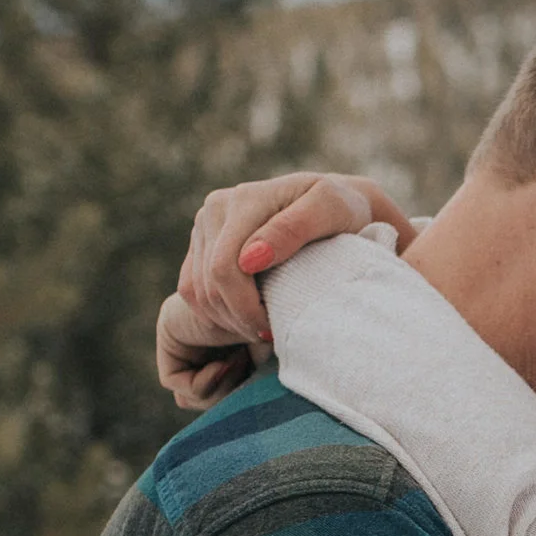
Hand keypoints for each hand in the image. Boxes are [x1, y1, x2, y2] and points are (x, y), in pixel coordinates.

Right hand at [156, 172, 421, 407]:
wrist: (336, 206)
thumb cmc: (344, 211)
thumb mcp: (333, 211)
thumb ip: (294, 229)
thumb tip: (250, 259)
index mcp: (244, 199)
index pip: (226, 269)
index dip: (247, 308)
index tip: (277, 328)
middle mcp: (216, 208)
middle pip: (208, 284)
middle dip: (237, 318)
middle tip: (271, 335)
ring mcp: (205, 225)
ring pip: (196, 292)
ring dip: (226, 320)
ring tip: (262, 328)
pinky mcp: (200, 243)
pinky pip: (191, 290)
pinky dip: (214, 313)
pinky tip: (246, 318)